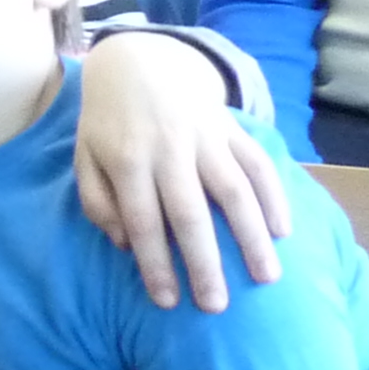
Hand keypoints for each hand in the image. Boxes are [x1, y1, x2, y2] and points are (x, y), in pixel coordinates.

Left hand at [77, 36, 288, 310]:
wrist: (139, 63)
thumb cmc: (108, 123)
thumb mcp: (85, 158)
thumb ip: (96, 202)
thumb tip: (125, 245)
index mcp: (128, 161)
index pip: (143, 222)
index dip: (155, 264)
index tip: (168, 302)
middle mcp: (169, 151)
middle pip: (191, 214)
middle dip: (205, 263)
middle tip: (217, 306)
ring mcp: (205, 138)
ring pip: (234, 191)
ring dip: (252, 237)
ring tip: (266, 277)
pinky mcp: (231, 129)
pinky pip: (258, 164)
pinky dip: (274, 196)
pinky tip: (282, 231)